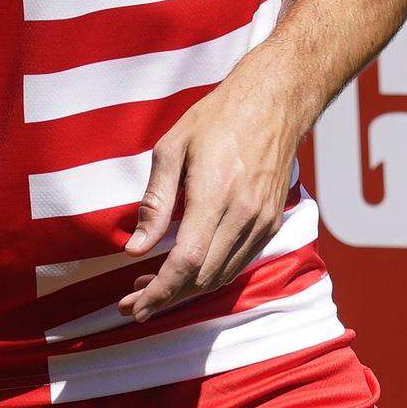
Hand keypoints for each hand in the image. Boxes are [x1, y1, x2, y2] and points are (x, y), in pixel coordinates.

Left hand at [117, 67, 297, 324]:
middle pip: (203, 277)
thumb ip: (155, 201)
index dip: (159, 291)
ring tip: (152, 288)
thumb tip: (135, 247)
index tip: (134, 305)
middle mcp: (244, 215)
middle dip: (166, 298)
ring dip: (187, 291)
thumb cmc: (217, 118)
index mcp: (216, 194)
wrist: (273, 102)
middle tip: (133, 302)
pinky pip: (238, 264)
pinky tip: (188, 271)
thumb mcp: (173, 147)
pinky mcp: (271, 224)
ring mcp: (262, 223)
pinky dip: (211, 276)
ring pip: (221, 277)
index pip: (187, 261)